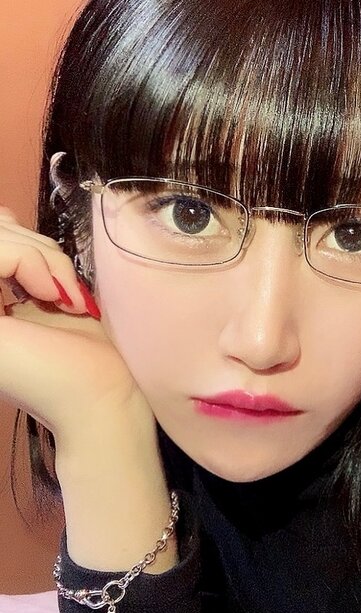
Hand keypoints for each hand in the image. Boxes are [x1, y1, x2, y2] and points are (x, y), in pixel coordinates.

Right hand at [0, 204, 153, 447]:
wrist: (100, 397)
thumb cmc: (83, 353)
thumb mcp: (45, 291)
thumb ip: (17, 257)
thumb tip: (3, 215)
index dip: (18, 241)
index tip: (55, 283)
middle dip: (31, 245)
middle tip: (63, 288)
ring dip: (35, 255)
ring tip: (62, 296)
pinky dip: (29, 261)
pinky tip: (53, 297)